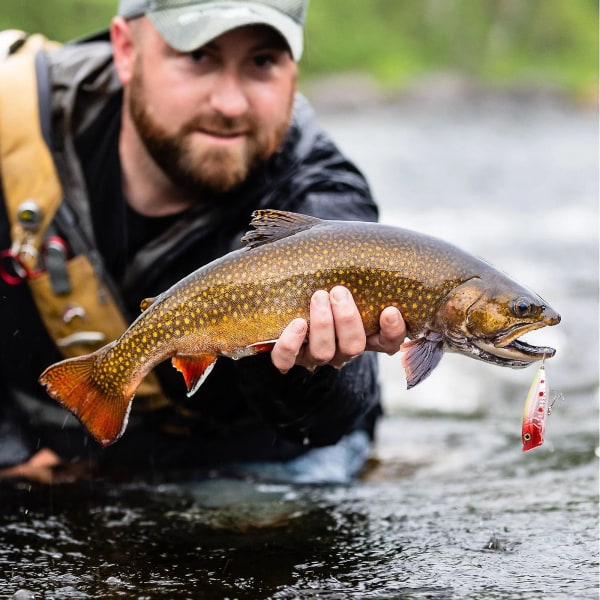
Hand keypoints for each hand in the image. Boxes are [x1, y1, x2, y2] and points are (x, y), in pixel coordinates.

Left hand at [271, 285, 405, 372]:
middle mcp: (340, 349)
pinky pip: (287, 360)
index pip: (387, 342)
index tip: (390, 310)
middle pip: (354, 346)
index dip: (393, 332)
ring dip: (323, 325)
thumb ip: (356, 272)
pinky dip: (291, 343)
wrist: (285, 303)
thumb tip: (362, 245)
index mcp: (362, 334)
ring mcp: (314, 355)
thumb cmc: (322, 282)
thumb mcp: (343, 279)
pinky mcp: (288, 357)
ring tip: (318, 297)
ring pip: (323, 353)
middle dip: (348, 319)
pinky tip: (297, 323)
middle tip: (339, 291)